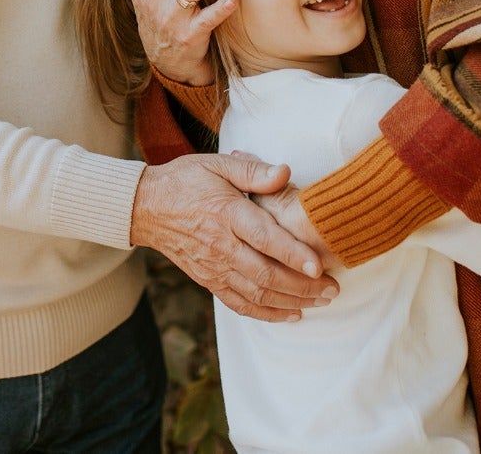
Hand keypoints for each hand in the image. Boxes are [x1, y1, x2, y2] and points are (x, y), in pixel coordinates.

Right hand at [131, 153, 337, 320]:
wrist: (147, 207)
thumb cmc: (187, 180)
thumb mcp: (219, 165)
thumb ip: (254, 170)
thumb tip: (285, 172)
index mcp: (227, 214)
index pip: (264, 238)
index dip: (293, 254)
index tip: (319, 266)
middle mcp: (221, 245)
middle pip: (266, 273)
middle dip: (303, 286)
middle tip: (333, 289)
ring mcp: (214, 267)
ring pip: (257, 292)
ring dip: (291, 301)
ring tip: (321, 302)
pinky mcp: (208, 280)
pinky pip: (239, 303)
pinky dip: (266, 313)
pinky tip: (291, 314)